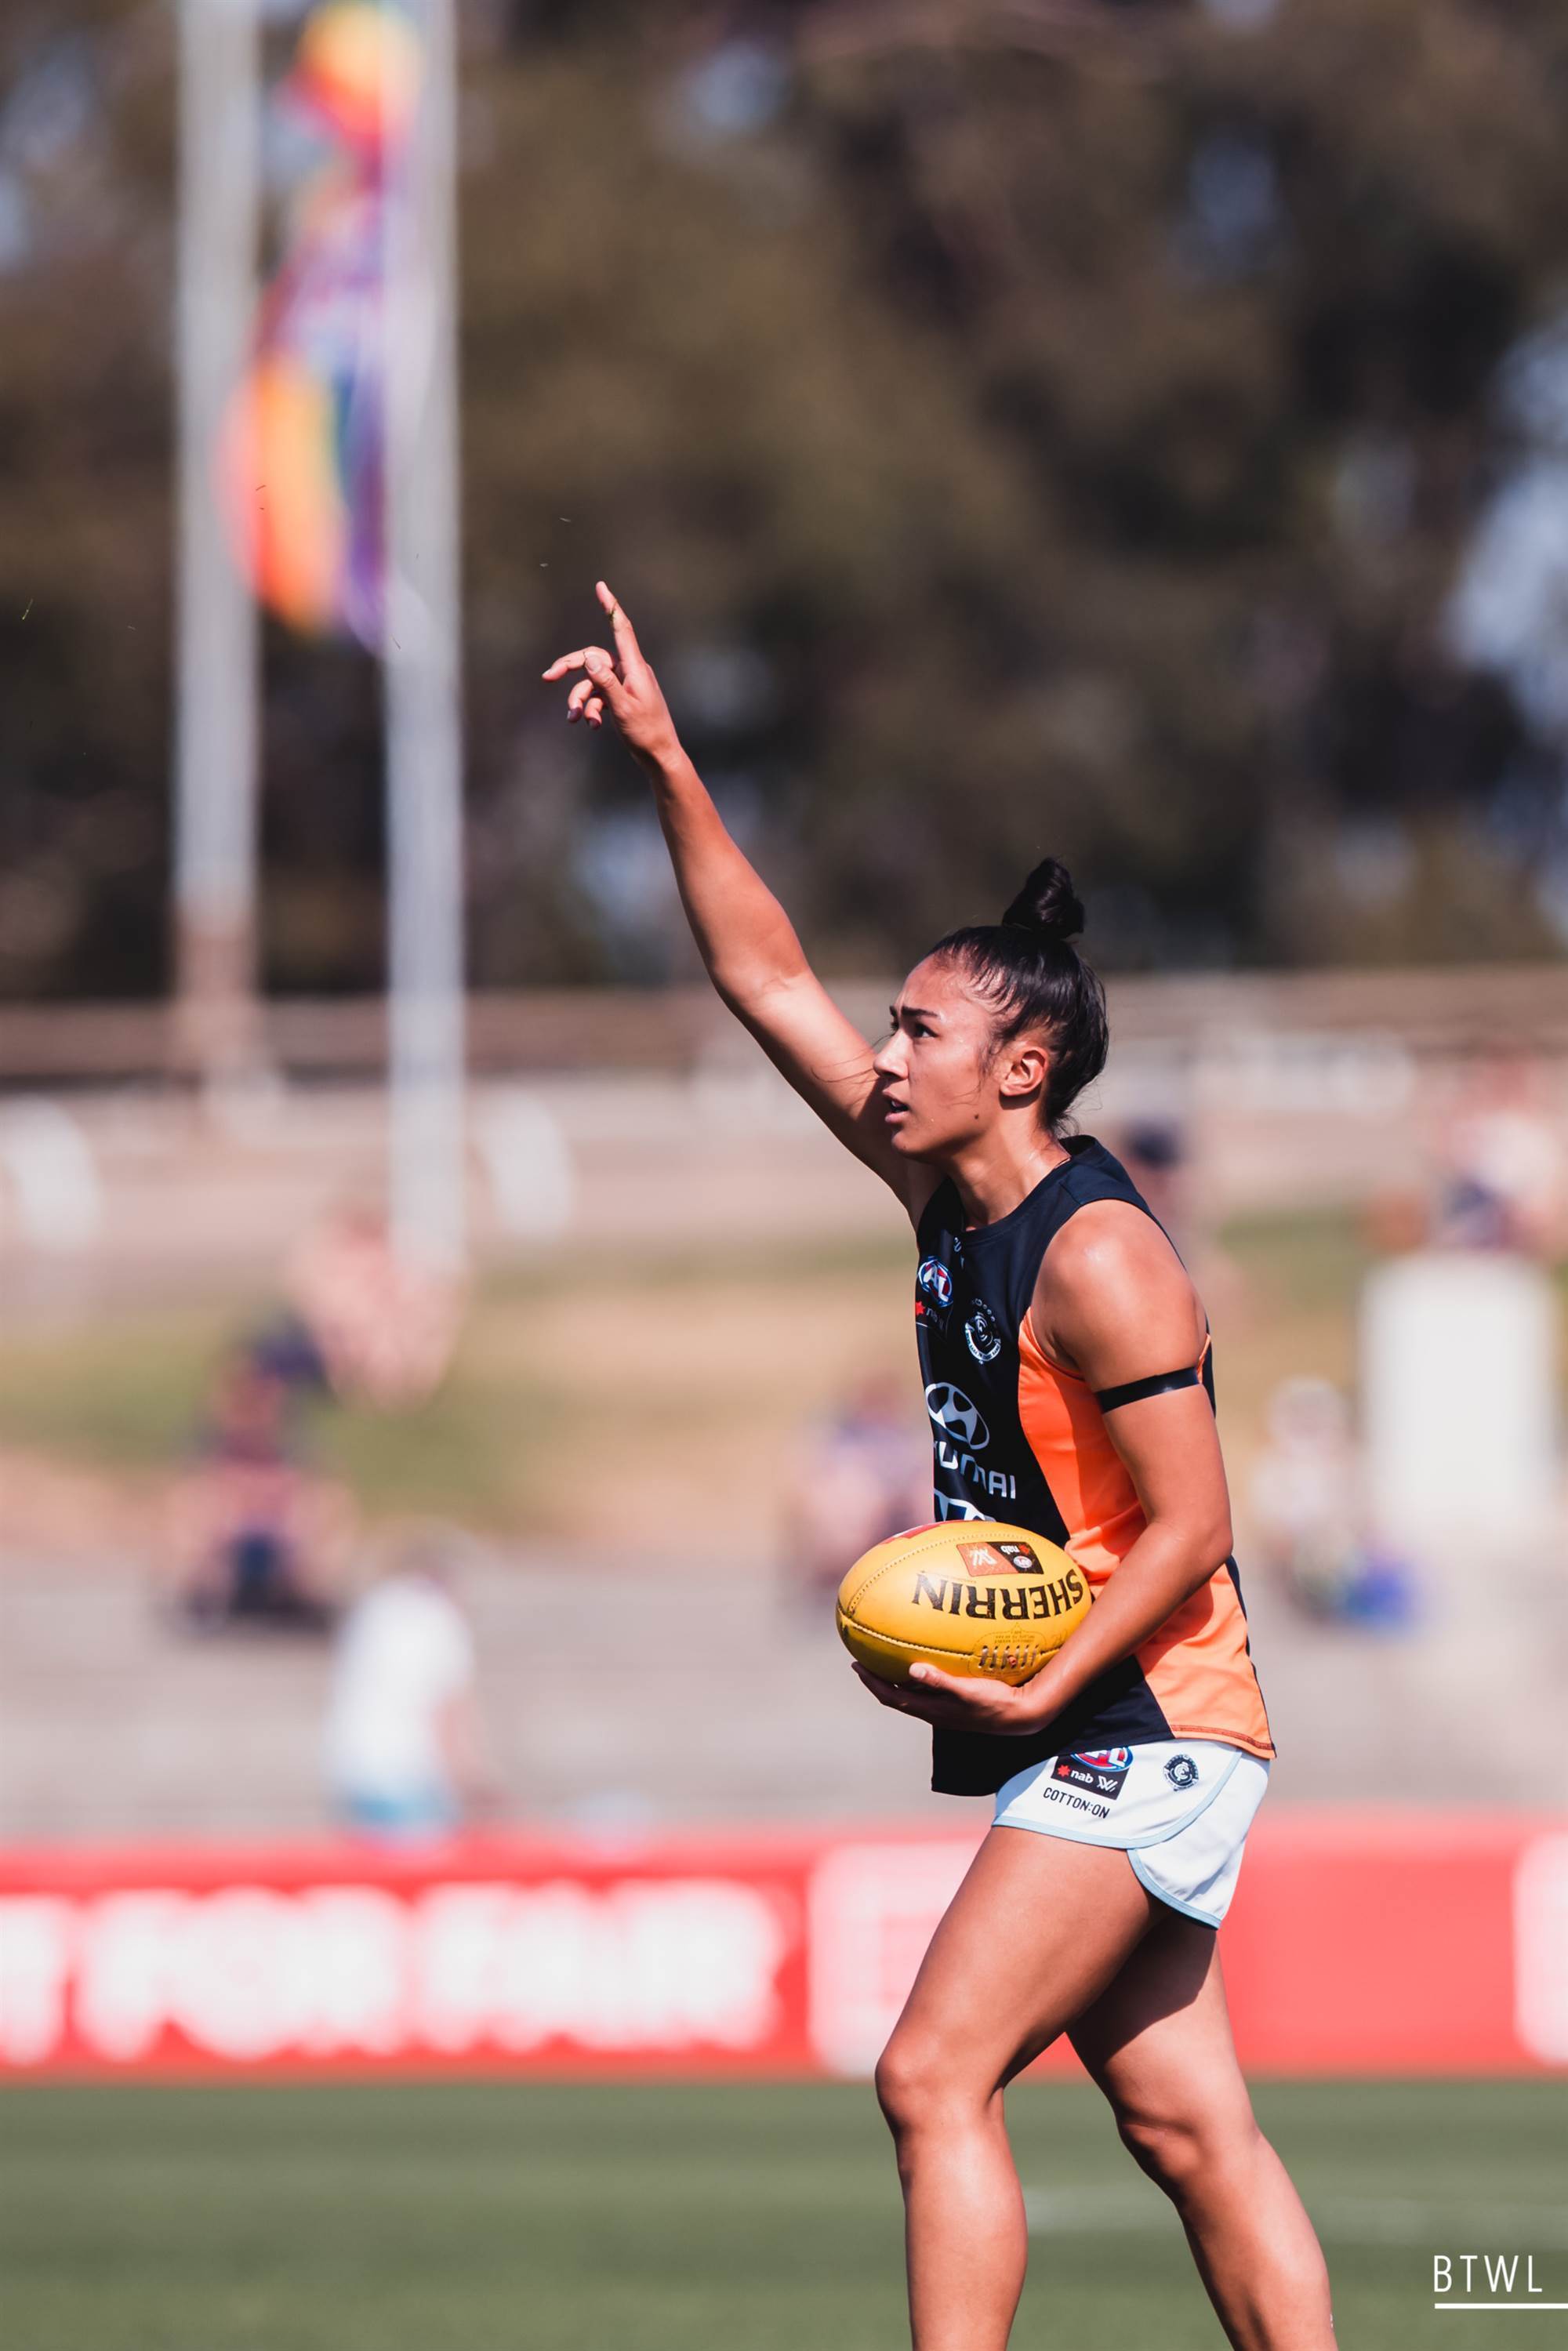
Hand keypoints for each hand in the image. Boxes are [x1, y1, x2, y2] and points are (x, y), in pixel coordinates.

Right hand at [542, 582, 681, 770]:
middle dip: (569, 668)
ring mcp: (624, 684)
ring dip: (580, 699)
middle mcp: (629, 670)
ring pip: (591, 681)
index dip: (610, 607)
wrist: (659, 756)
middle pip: (592, 658)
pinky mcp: (620, 698)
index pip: (621, 629)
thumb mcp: (623, 707)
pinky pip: (598, 697)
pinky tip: (592, 725)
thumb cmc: (646, 732)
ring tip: (575, 719)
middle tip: (547, 677)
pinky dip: (591, 709)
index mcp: (634, 667)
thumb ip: (606, 681)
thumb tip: (589, 658)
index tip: (601, 586)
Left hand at [851, 1659, 1061, 1735]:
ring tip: (888, 1659)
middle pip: (895, 1694)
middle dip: (877, 1679)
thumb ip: (941, 1682)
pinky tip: (927, 1660)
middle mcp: (933, 1710)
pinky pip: (929, 1688)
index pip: (891, 1696)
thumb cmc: (994, 1704)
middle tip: (864, 1660)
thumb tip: (912, 1669)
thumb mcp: (968, 1691)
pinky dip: (919, 1676)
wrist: (1019, 1716)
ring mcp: (944, 1708)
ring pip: (911, 1693)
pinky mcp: (956, 1703)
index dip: (872, 1683)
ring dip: (896, 1678)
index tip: (856, 1665)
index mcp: (930, 1709)